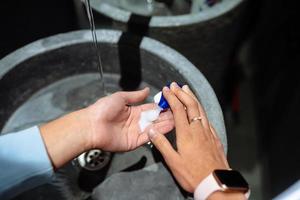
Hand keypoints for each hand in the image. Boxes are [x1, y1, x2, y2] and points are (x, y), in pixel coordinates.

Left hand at [41, 88, 173, 168]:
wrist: (91, 125)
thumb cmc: (103, 109)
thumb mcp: (120, 98)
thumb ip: (135, 96)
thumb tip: (147, 90)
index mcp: (133, 111)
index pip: (150, 109)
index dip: (160, 107)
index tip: (172, 104)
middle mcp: (136, 122)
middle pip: (154, 119)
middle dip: (166, 116)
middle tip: (179, 112)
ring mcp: (135, 133)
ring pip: (154, 128)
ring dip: (165, 124)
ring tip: (178, 119)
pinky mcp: (134, 142)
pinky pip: (148, 137)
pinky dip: (158, 133)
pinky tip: (168, 127)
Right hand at [147, 83, 228, 192]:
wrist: (216, 182)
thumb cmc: (192, 174)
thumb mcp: (173, 162)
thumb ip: (162, 144)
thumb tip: (151, 130)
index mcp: (186, 133)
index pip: (178, 109)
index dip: (172, 98)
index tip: (166, 89)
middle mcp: (198, 129)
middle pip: (191, 105)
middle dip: (182, 93)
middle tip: (175, 85)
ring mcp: (208, 132)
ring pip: (201, 109)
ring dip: (193, 98)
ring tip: (187, 89)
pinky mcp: (215, 138)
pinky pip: (208, 118)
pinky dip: (201, 109)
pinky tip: (200, 110)